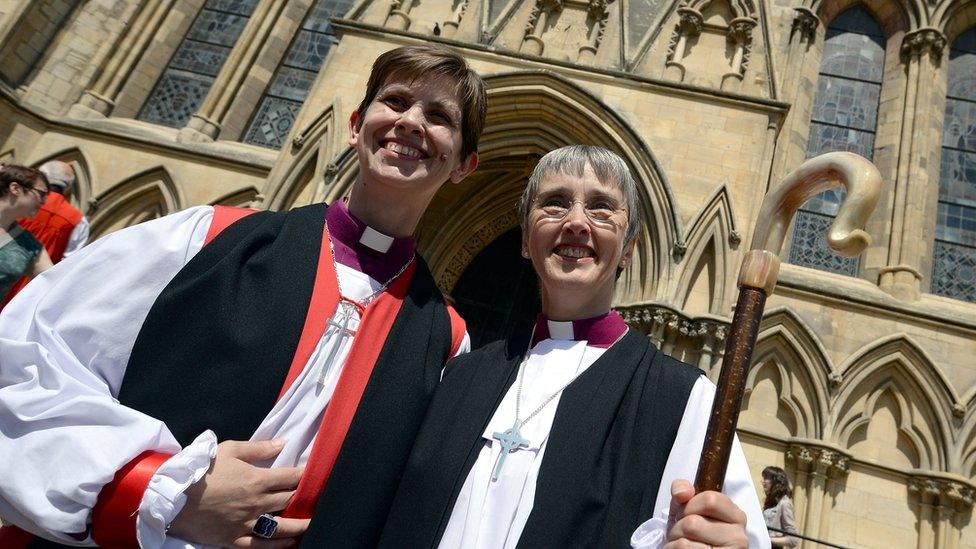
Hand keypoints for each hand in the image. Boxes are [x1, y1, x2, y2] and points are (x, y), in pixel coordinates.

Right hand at [167, 439, 308, 547]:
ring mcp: (246, 523)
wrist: (173, 496)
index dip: (305, 475)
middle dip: (304, 496)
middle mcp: (256, 503)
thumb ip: (259, 447)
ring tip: (310, 522)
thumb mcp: (229, 450)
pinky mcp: (234, 538)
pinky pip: (260, 545)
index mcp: (257, 480)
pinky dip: (277, 546)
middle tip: (315, 496)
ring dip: (299, 524)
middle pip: (289, 500)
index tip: (314, 473)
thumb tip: (282, 443)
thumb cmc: (201, 471)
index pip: (291, 477)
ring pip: (281, 526)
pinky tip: (290, 542)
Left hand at [664, 479, 747, 548]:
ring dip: (675, 541)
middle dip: (677, 526)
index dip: (690, 505)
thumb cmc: (692, 531)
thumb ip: (683, 489)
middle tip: (681, 531)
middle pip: (693, 523)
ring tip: (683, 542)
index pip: (710, 500)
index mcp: (736, 515)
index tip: (687, 512)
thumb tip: (683, 493)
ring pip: (685, 542)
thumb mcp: (687, 506)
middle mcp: (738, 536)